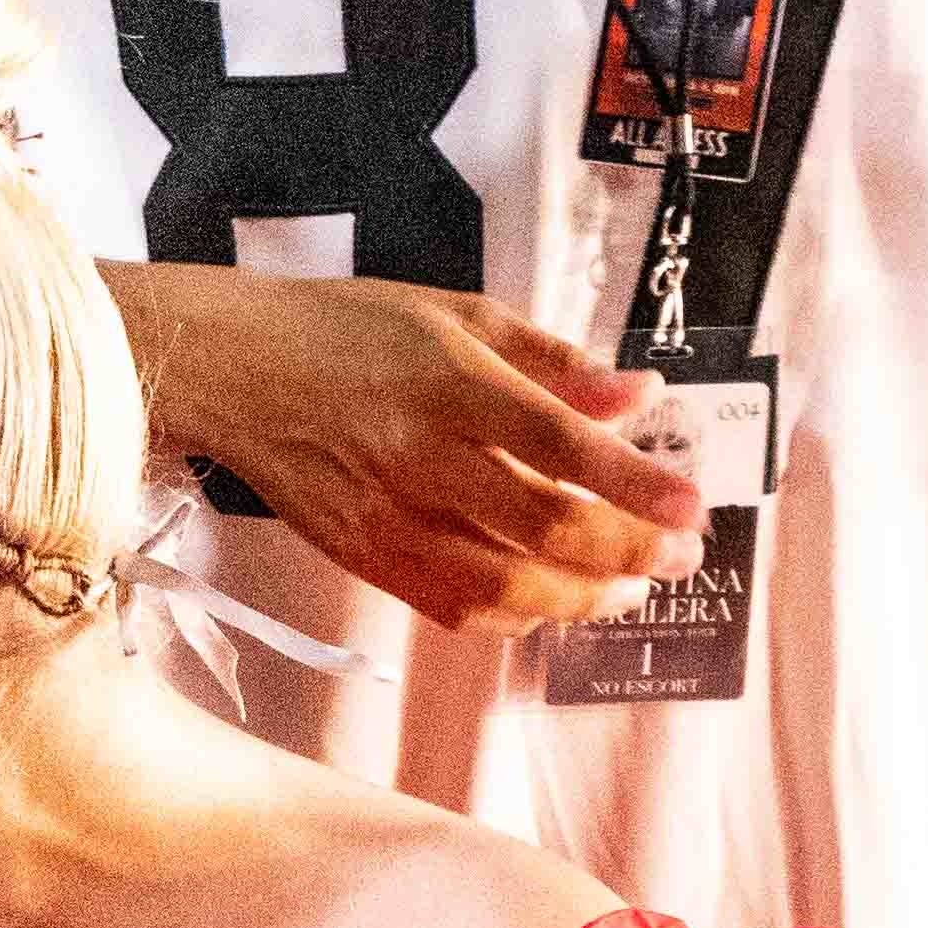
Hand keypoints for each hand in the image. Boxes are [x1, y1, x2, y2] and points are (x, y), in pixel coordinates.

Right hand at [112, 264, 703, 633]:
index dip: (633, 484)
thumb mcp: (458, 313)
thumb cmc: (349, 330)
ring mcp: (388, 516)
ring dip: (579, 598)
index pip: (560, 444)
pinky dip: (515, 614)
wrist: (235, 370)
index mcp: (450, 383)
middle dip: (626, 553)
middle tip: (678, 556)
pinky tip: (552, 598)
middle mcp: (421, 456)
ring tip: (627, 589)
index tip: (692, 509)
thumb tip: (639, 395)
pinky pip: (452, 608)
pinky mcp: (363, 556)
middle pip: (541, 528)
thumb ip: (553, 360)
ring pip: (500, 586)